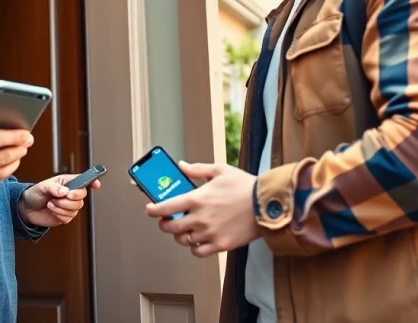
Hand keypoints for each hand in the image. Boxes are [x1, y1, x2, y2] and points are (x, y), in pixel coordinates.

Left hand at [18, 174, 100, 227]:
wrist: (27, 209)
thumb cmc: (35, 194)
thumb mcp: (42, 186)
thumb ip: (54, 187)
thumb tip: (65, 191)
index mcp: (67, 182)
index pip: (84, 180)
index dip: (93, 181)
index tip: (96, 184)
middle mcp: (70, 193)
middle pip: (82, 196)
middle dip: (71, 198)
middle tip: (60, 197)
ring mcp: (69, 206)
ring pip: (76, 208)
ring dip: (62, 207)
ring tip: (51, 203)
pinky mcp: (65, 216)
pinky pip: (69, 217)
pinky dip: (59, 214)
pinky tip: (52, 210)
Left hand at [145, 162, 260, 256]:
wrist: (267, 204)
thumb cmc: (245, 186)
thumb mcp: (220, 170)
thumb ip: (197, 169)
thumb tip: (181, 166)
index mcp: (197, 198)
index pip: (166, 207)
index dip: (153, 210)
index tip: (150, 209)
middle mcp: (200, 218)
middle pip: (171, 227)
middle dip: (165, 224)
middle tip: (168, 220)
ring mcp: (210, 233)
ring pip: (183, 240)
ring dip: (180, 235)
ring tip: (185, 229)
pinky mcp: (220, 244)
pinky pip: (198, 252)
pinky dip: (194, 247)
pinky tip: (198, 239)